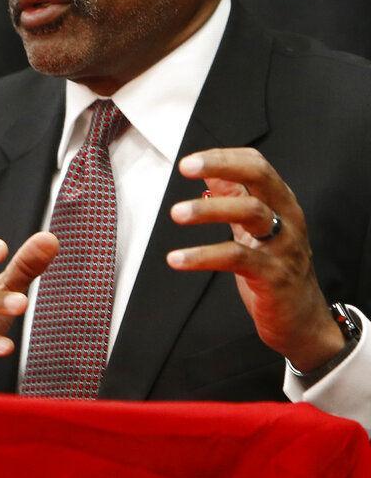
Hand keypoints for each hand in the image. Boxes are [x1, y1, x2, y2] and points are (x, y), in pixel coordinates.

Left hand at [166, 148, 342, 370]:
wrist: (302, 321)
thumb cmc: (275, 268)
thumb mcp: (255, 228)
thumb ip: (234, 198)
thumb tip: (208, 173)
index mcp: (281, 203)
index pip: (257, 164)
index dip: (223, 156)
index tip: (190, 160)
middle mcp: (288, 217)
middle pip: (260, 176)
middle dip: (221, 165)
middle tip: (185, 167)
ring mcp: (283, 245)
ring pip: (251, 212)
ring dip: (208, 210)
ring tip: (175, 213)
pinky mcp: (273, 275)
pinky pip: (236, 257)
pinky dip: (202, 256)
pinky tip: (176, 259)